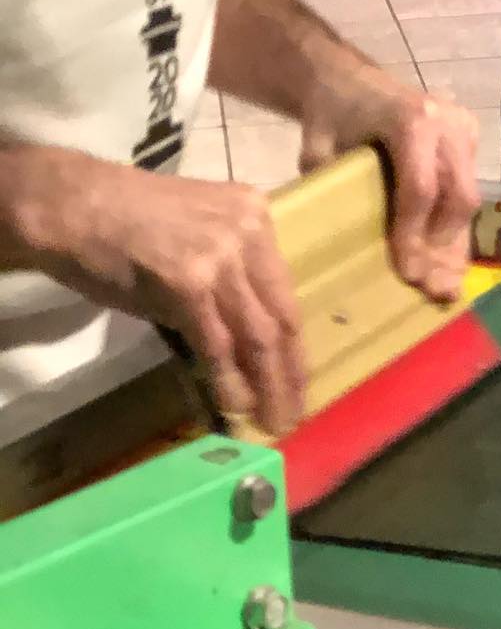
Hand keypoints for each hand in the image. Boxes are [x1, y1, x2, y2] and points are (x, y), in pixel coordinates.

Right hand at [7, 150, 304, 434]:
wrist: (74, 206)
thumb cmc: (125, 225)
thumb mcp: (196, 239)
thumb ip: (226, 277)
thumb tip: (241, 337)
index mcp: (254, 215)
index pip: (284, 290)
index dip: (293, 343)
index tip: (297, 379)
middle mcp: (249, 231)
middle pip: (281, 314)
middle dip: (290, 372)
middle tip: (293, 414)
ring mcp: (221, 256)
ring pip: (257, 334)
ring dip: (267, 385)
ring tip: (272, 421)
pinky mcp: (190, 283)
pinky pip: (217, 344)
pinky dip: (228, 381)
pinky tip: (235, 407)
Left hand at [299, 58, 478, 302]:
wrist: (349, 80)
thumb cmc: (331, 115)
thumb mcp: (317, 148)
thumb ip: (327, 187)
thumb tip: (332, 243)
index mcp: (411, 120)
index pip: (420, 188)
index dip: (414, 234)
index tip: (407, 273)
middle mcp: (446, 122)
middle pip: (457, 195)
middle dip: (444, 246)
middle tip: (430, 288)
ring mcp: (463, 127)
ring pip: (468, 195)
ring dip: (455, 242)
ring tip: (445, 285)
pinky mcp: (469, 136)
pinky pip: (466, 187)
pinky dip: (455, 225)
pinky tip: (449, 259)